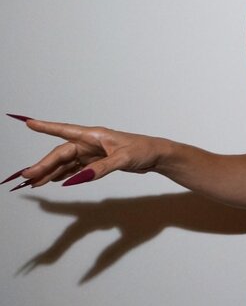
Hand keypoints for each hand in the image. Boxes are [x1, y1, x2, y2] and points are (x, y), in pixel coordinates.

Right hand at [4, 115, 165, 188]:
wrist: (157, 155)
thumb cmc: (142, 150)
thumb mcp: (122, 159)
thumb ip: (100, 169)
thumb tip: (78, 178)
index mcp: (94, 135)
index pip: (65, 131)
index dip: (46, 127)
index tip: (29, 123)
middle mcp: (90, 142)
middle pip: (62, 153)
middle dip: (44, 164)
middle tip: (28, 176)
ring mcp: (93, 152)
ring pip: (67, 162)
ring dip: (51, 172)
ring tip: (35, 182)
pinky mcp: (97, 162)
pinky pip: (76, 168)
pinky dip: (65, 174)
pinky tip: (55, 180)